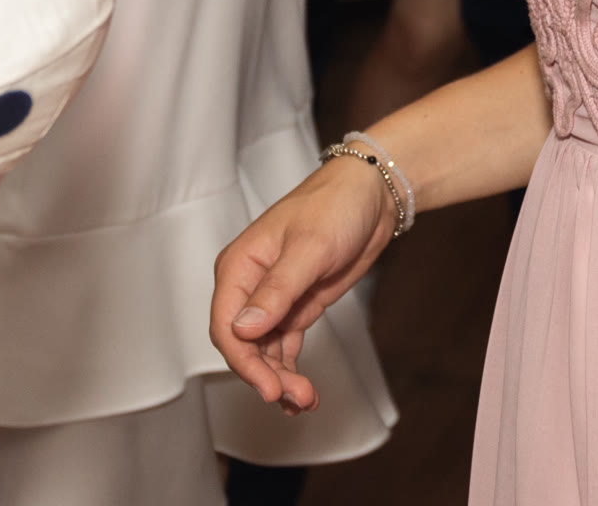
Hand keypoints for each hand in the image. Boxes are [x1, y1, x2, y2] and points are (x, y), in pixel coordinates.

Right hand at [211, 156, 396, 411]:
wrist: (371, 198)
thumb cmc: (334, 207)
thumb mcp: (309, 248)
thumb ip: (277, 290)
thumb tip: (242, 328)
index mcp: (240, 265)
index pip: (225, 325)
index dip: (243, 362)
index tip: (269, 388)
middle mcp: (250, 285)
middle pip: (243, 346)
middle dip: (265, 376)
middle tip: (296, 397)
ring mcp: (273, 299)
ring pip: (263, 352)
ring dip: (279, 379)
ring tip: (305, 399)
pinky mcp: (295, 307)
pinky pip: (282, 348)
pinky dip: (289, 370)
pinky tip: (303, 391)